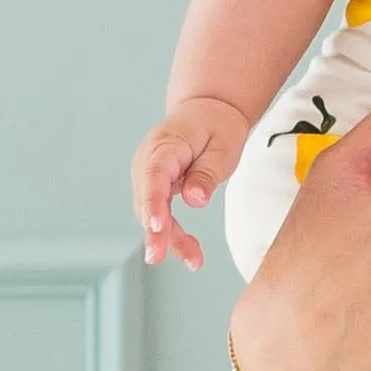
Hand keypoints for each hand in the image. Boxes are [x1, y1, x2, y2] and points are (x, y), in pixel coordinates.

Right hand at [134, 96, 253, 269]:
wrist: (207, 110)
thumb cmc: (217, 125)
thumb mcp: (223, 146)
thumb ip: (207, 172)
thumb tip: (194, 200)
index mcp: (165, 145)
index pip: (154, 176)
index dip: (153, 203)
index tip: (155, 226)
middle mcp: (148, 160)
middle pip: (147, 200)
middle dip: (154, 231)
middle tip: (158, 258)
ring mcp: (147, 174)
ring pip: (151, 212)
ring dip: (167, 238)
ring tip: (194, 261)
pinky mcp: (154, 186)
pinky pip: (159, 213)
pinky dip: (172, 233)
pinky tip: (191, 252)